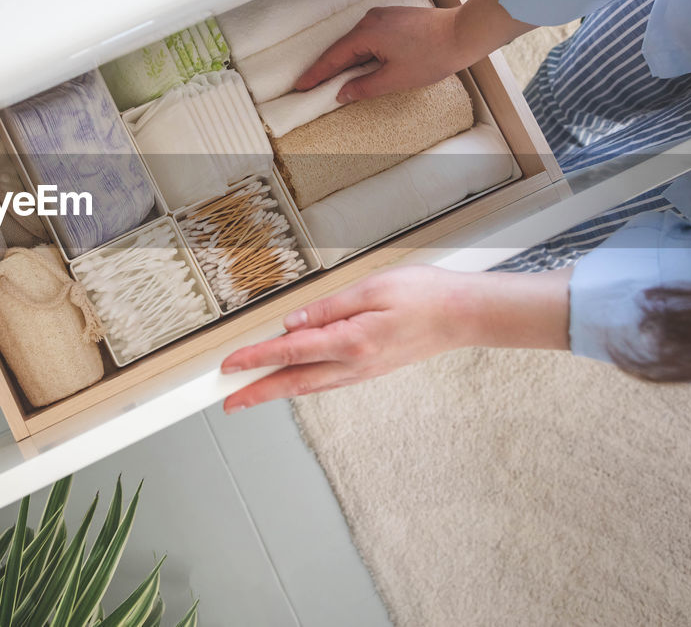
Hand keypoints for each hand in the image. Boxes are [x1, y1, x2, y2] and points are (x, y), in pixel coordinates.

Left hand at [220, 265, 570, 412]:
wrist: (463, 315)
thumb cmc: (423, 295)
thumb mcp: (371, 289)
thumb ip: (328, 308)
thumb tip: (291, 323)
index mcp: (351, 342)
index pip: (290, 352)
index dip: (255, 359)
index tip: (228, 365)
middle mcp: (353, 364)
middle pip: (293, 382)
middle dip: (256, 392)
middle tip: (226, 402)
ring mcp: (361, 372)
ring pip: (308, 386)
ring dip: (275, 392)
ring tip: (248, 395)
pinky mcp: (368, 371)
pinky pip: (325, 383)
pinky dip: (300, 386)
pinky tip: (289, 383)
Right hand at [293, 0, 537, 102]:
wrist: (463, 33)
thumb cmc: (432, 55)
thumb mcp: (395, 79)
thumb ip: (364, 87)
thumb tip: (342, 92)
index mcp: (366, 33)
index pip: (333, 58)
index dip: (316, 74)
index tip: (300, 86)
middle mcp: (370, 20)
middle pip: (342, 48)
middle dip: (326, 67)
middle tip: (309, 84)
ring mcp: (383, 16)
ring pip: (356, 42)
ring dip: (344, 60)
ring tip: (332, 78)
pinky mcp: (394, 18)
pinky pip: (369, 36)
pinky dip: (360, 51)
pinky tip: (359, 63)